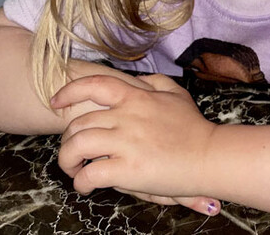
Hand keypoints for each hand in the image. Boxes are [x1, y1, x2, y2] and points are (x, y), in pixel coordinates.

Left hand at [52, 74, 218, 212]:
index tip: (56, 102)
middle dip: (68, 139)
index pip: (93, 85)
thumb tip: (137, 81)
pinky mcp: (128, 169)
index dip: (69, 92)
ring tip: (73, 170)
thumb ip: (154, 84)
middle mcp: (126, 116)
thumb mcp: (175, 95)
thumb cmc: (195, 128)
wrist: (213, 156)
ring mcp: (125, 142)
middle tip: (71, 152)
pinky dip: (81, 182)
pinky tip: (85, 186)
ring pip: (77, 146)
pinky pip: (91, 173)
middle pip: (78, 123)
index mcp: (135, 97)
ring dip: (67, 160)